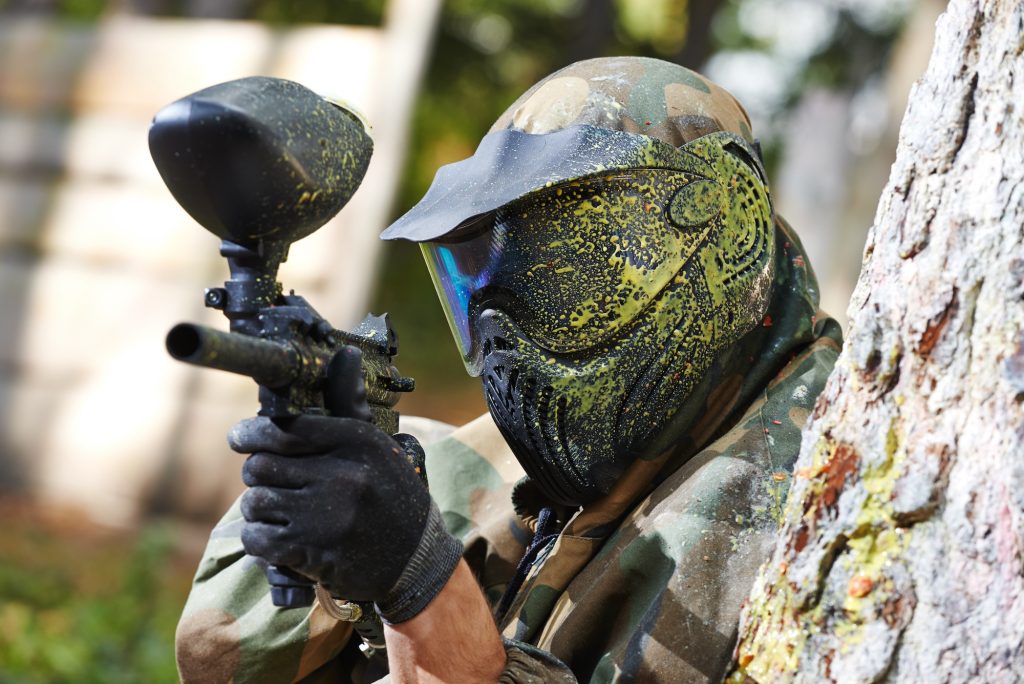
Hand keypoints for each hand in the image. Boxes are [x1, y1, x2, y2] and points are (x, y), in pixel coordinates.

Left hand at [228, 351, 461, 621]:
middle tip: (270, 482)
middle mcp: (342, 474)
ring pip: (255, 502)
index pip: (284, 428)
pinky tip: (279, 539)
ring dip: (260, 509)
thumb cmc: (392, 495)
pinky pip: (257, 538)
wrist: (415, 559)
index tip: (240, 438)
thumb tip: (347, 353)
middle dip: (257, 474)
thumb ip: (350, 404)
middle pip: (260, 465)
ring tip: (280, 512)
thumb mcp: (378, 446)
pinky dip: (260, 541)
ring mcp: (327, 514)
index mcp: (355, 441)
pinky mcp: (314, 551)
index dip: (251, 433)